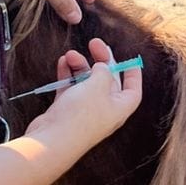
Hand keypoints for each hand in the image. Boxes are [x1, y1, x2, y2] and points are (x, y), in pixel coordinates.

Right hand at [27, 38, 141, 156]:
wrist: (52, 141)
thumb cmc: (80, 115)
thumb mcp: (98, 86)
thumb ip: (103, 72)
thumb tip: (103, 67)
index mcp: (119, 107)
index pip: (133, 89)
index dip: (134, 74)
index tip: (131, 58)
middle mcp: (104, 110)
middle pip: (107, 81)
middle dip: (101, 61)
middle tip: (94, 43)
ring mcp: (84, 111)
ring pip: (86, 83)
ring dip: (80, 66)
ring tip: (70, 54)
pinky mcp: (66, 112)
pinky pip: (69, 89)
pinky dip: (67, 76)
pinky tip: (62, 63)